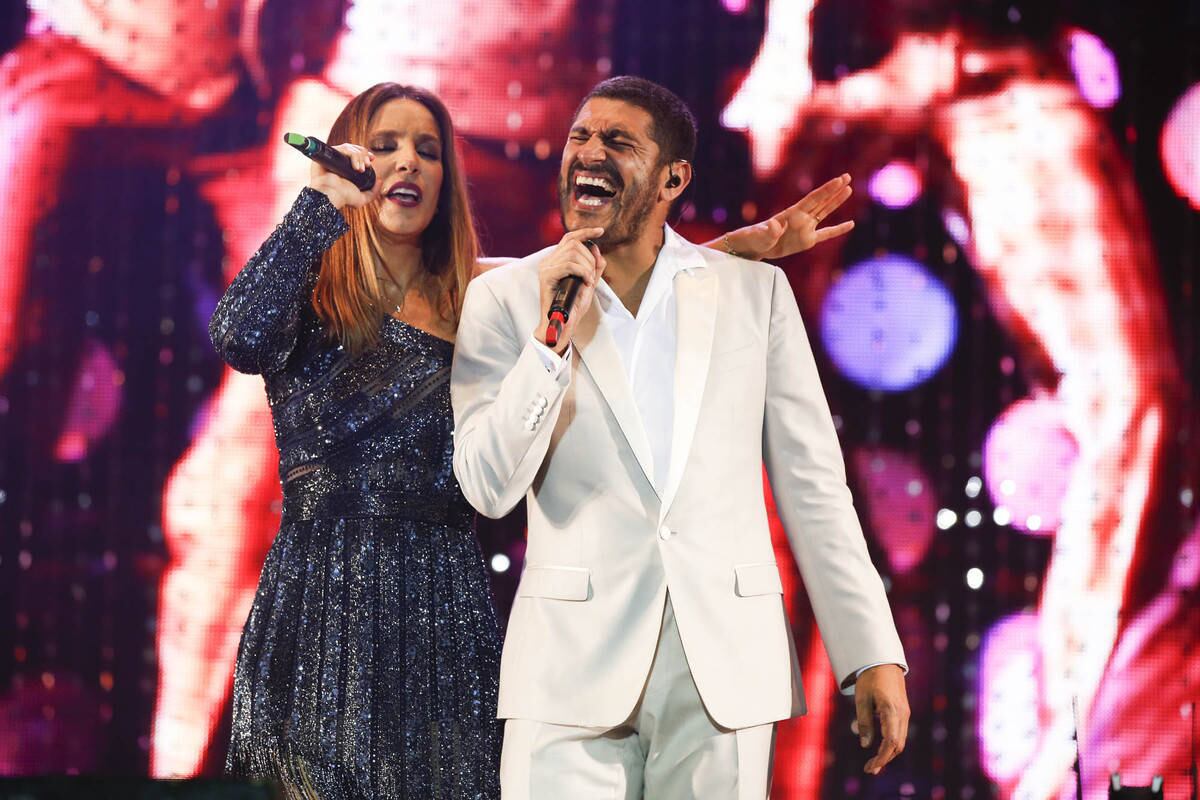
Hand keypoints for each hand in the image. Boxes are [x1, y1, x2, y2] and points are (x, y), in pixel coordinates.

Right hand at [308, 143, 377, 209]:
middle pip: (354, 149)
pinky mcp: (326, 154)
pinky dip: (352, 155)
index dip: (365, 153)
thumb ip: (373, 192)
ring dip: (359, 156)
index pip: (356, 153)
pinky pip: (342, 148)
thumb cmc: (343, 198)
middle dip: (364, 155)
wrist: (332, 196)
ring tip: (361, 169)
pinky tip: (355, 166)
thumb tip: (380, 181)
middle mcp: (339, 161)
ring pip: (349, 147)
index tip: (372, 158)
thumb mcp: (362, 198)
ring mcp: (332, 156)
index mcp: (346, 167)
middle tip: (367, 165)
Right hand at [534, 228, 605, 353]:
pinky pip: (568, 265)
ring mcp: (546, 268)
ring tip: (588, 281)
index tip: (600, 231)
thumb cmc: (573, 308)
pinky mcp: (546, 276)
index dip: (585, 232)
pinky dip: (582, 272)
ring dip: (586, 266)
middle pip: (574, 244)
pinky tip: (585, 282)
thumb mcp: (588, 284)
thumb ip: (594, 267)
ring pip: (572, 253)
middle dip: (589, 257)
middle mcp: (549, 261)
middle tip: (591, 275)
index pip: (570, 238)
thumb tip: (597, 249)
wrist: (562, 325)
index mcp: (556, 261)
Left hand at [725, 174, 855, 259]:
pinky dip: (838, 230)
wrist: (753, 247)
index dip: (827, 190)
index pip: (813, 199)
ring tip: (849, 190)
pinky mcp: (807, 240)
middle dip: (834, 190)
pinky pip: (826, 234)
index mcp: (792, 214)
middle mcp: (801, 218)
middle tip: (848, 176)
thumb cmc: (754, 239)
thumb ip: (769, 231)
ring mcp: (805, 228)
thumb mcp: (760, 236)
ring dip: (836, 202)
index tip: (839, 180)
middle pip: (822, 201)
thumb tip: (775, 225)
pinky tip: (850, 224)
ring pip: (825, 212)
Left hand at [853, 664, 908, 774]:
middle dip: (884, 760)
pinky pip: (900, 733)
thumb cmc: (870, 678)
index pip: (890, 742)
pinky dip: (891, 744)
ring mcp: (905, 713)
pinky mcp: (903, 712)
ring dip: (888, 753)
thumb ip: (864, 722)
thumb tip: (865, 745)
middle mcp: (902, 714)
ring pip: (900, 741)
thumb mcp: (862, 699)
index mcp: (891, 710)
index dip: (881, 758)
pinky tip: (879, 748)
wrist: (884, 662)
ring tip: (873, 763)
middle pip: (897, 745)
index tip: (870, 768)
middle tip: (869, 769)